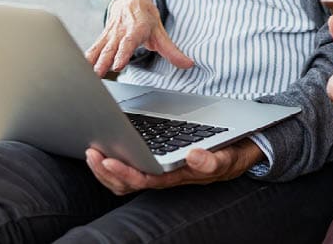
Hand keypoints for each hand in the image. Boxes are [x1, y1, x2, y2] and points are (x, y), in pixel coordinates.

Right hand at [85, 0, 193, 76]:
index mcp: (136, 29)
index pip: (129, 42)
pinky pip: (93, 48)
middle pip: (111, 47)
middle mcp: (121, 31)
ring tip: (87, 74)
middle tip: (98, 73)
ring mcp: (109, 34)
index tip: (118, 65)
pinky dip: (85, 57)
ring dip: (93, 61)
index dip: (123, 53)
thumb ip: (172, 51)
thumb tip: (188, 64)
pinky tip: (78, 68)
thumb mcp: (161, 33)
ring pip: (100, 48)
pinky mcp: (102, 37)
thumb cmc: (146, 18)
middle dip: (104, 61)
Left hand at [85, 138, 264, 195]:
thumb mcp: (228, 157)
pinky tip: (107, 149)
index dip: (123, 172)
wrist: (240, 152)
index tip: (108, 160)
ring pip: (125, 180)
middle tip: (92, 152)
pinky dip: (114, 162)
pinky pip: (130, 169)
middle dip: (106, 171)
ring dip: (105, 169)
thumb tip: (194, 157)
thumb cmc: (231, 154)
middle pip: (128, 183)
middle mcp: (165, 177)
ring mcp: (160, 172)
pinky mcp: (158, 163)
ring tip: (93, 150)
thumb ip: (213, 161)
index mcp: (178, 176)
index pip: (144, 179)